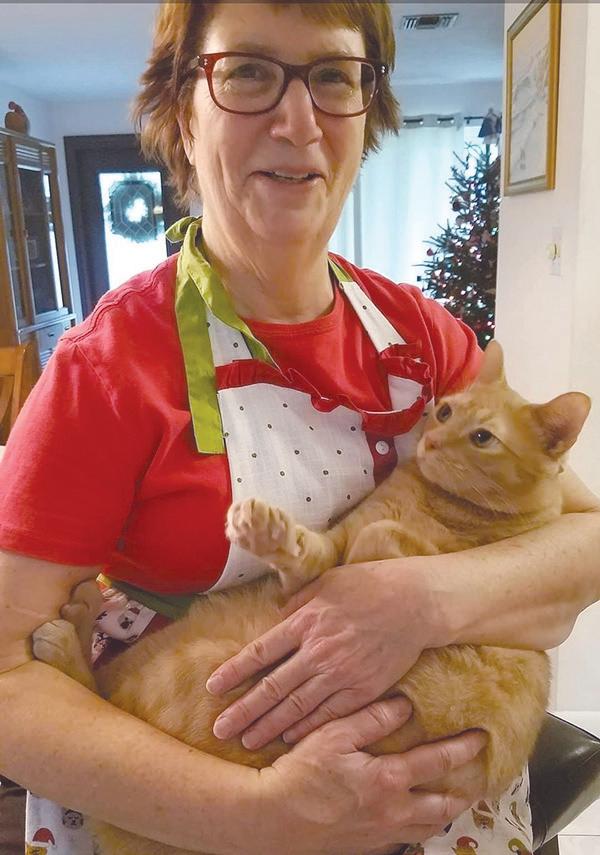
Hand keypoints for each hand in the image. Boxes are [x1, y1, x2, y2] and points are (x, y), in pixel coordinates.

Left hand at [207, 560, 436, 747]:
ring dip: (269, 727)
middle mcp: (317, 651)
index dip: (233, 672)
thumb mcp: (326, 582)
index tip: (213, 688)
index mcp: (304, 622)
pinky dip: (306, 729)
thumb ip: (298, 603)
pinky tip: (289, 739)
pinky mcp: (362, 690)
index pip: (259, 653)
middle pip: (272, 688)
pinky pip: (328, 715)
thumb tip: (276, 618)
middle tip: (220, 730)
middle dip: (243, 711)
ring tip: (247, 742)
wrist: (414, 602)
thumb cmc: (369, 585)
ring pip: (296, 708)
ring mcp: (340, 674)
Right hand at [256, 696, 486, 854]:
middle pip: (442, 806)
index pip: (438, 762)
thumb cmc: (301, 773)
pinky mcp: (365, 848)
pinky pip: (403, 841)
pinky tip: (411, 818)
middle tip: (476, 781)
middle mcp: (393, 812)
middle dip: (464, 793)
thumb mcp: (334, 735)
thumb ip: (372, 719)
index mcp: (388, 780)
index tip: (481, 737)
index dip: (463, 748)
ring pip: (426, 828)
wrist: (273, 819)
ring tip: (451, 801)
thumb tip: (405, 706)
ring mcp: (381, 835)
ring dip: (443, 813)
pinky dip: (417, 828)